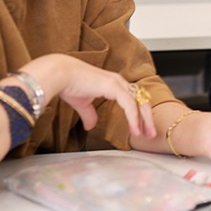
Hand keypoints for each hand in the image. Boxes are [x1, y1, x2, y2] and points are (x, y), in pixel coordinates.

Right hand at [14, 54, 155, 140]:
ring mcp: (117, 83)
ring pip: (138, 102)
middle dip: (147, 118)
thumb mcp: (82, 103)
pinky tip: (134, 130)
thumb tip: (91, 126)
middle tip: (151, 134)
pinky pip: (129, 105)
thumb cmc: (69, 85)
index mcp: (114, 84)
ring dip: (144, 120)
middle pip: (141, 100)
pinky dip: (133, 118)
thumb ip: (89, 114)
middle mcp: (119, 82)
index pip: (133, 99)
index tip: (142, 129)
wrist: (60, 75)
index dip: (139, 114)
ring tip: (146, 135)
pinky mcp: (113, 86)